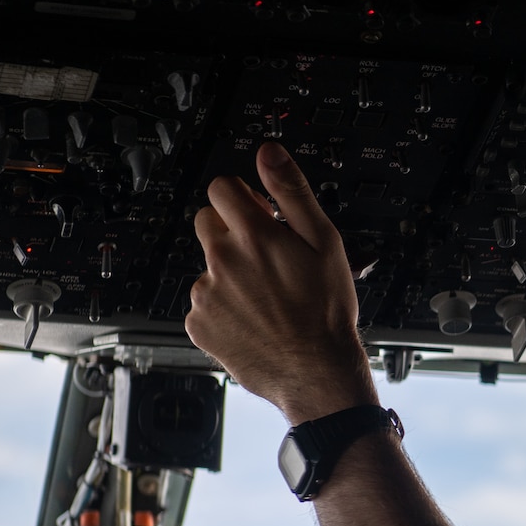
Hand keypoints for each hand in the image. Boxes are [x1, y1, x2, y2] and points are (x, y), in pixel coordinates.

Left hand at [186, 142, 377, 424]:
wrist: (317, 372)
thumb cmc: (327, 311)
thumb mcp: (324, 241)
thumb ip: (291, 191)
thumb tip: (269, 153)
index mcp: (253, 235)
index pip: (222, 188)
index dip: (243, 196)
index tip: (258, 212)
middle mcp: (222, 260)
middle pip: (208, 221)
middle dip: (232, 230)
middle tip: (266, 256)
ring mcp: (206, 293)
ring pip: (208, 265)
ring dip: (229, 272)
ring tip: (265, 295)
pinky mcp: (198, 323)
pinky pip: (203, 302)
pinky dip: (223, 307)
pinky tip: (253, 318)